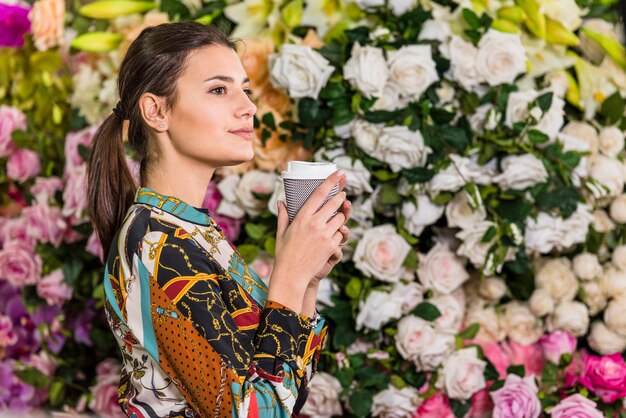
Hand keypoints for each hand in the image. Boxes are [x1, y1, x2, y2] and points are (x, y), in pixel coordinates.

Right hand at [267, 170, 347, 310]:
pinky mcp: (331, 246)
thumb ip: (283, 215)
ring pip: (340, 219)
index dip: (331, 181)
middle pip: (334, 203)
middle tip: (342, 194)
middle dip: (340, 196)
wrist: (292, 275)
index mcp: (302, 217)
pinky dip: (338, 233)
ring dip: (340, 216)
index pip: (319, 194)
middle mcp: (315, 223)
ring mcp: (325, 235)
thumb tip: (281, 202)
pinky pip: (340, 234)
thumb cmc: (284, 253)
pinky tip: (334, 234)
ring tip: (337, 216)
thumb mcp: (281, 232)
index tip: (339, 174)